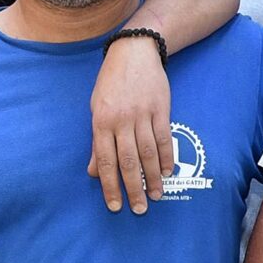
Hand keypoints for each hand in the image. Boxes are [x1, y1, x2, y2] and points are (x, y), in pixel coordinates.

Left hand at [90, 35, 171, 214]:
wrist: (134, 52)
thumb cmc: (110, 82)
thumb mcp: (96, 108)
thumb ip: (97, 142)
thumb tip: (94, 171)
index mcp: (101, 122)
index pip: (106, 161)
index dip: (110, 186)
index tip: (115, 206)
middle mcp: (122, 121)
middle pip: (128, 161)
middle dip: (133, 188)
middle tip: (138, 209)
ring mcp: (142, 115)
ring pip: (148, 152)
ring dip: (152, 177)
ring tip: (156, 195)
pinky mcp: (160, 109)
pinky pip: (164, 138)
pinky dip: (167, 156)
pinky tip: (168, 172)